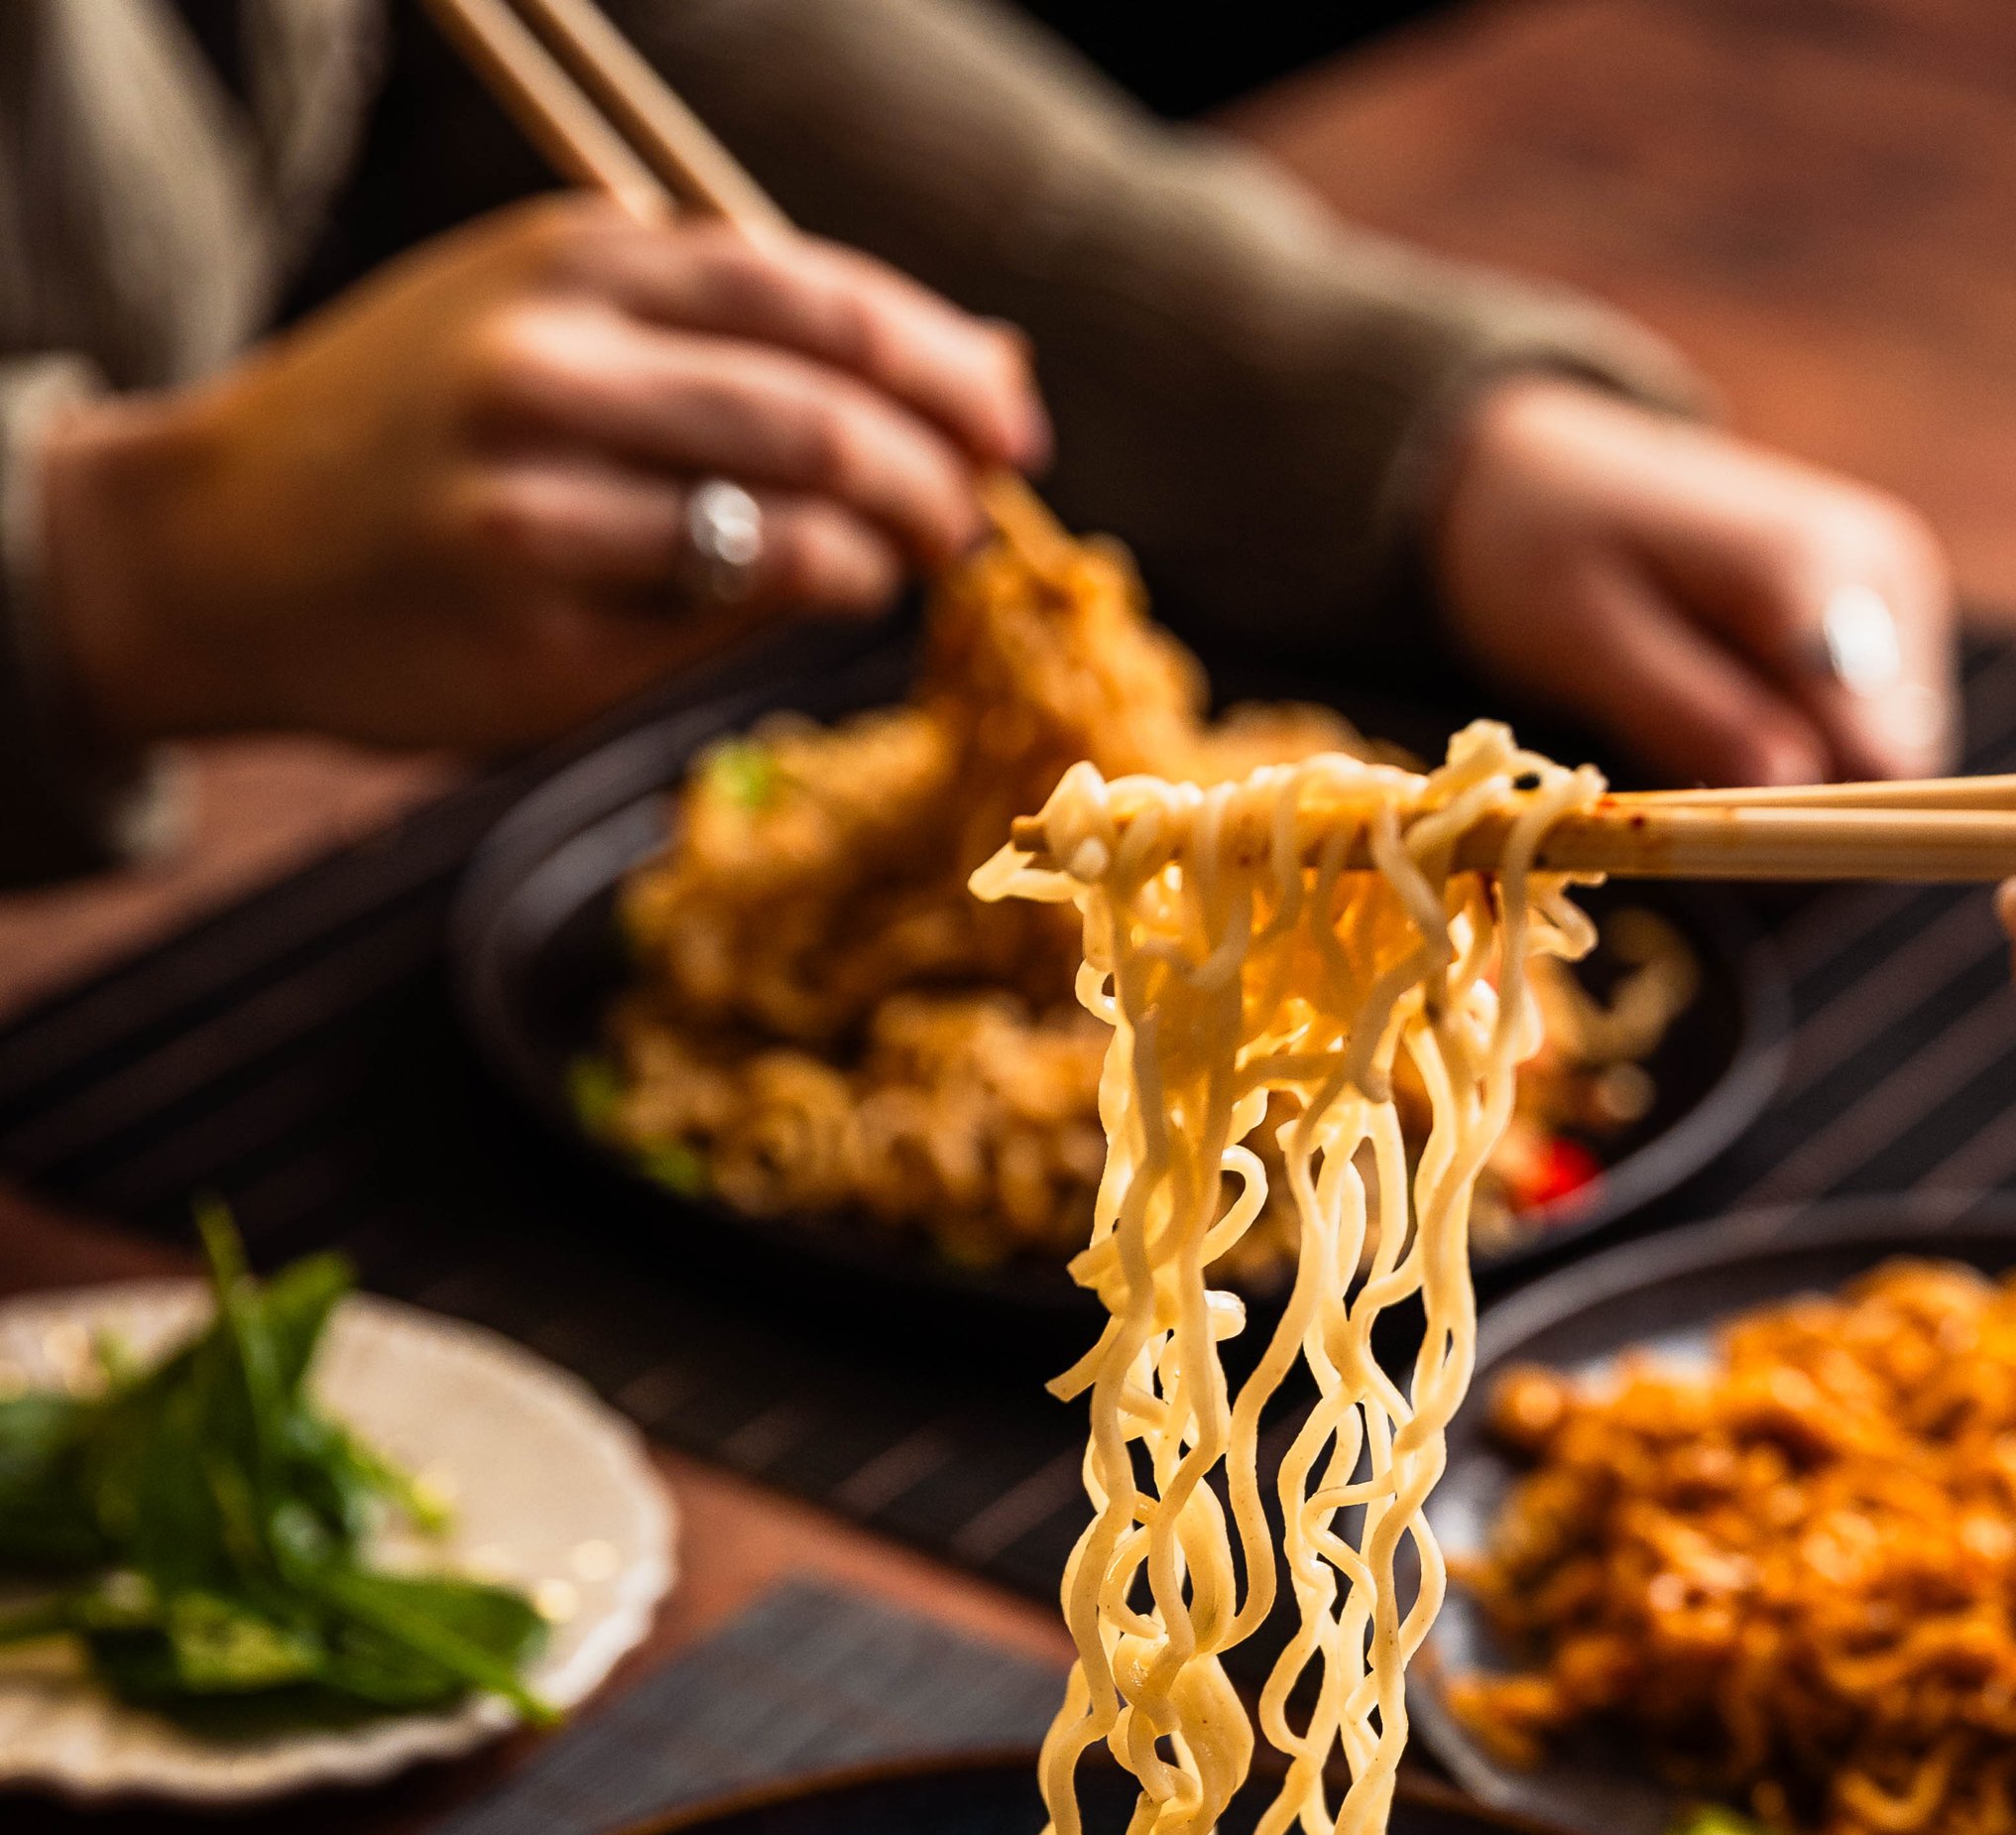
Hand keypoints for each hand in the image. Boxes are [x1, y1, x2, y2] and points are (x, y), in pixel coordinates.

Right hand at [39, 198, 1046, 754]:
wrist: (216, 550)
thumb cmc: (416, 446)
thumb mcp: (555, 331)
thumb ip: (737, 343)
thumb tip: (978, 364)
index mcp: (573, 254)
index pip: (813, 290)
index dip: (942, 362)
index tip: (1011, 420)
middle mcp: (552, 354)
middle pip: (821, 399)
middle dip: (936, 466)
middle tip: (975, 517)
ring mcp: (537, 488)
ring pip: (784, 507)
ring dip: (886, 541)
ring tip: (912, 560)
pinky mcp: (531, 612)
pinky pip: (717, 607)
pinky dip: (804, 597)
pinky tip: (827, 596)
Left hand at [1429, 375, 1954, 784]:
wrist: (1547, 471)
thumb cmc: (1548, 548)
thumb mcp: (1589, 640)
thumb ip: (1692, 712)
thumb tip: (1793, 784)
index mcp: (1818, 568)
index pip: (1881, 755)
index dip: (1809, 817)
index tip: (1721, 824)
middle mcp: (1886, 569)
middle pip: (1892, 761)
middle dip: (1802, 792)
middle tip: (1685, 754)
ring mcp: (1894, 585)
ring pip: (1886, 750)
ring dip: (1801, 765)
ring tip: (1696, 705)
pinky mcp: (1883, 607)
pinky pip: (1868, 723)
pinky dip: (1802, 735)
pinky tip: (1726, 691)